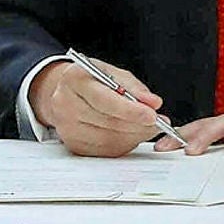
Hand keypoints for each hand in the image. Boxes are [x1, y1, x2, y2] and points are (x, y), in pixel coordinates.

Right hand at [29, 57, 170, 158]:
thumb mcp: (114, 73)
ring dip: (134, 135)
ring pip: (108, 139)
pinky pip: (104, 150)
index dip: (131, 111)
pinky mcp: (72, 144)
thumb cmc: (93, 80)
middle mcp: (65, 104)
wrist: (66, 92)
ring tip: (148, 127)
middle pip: (108, 122)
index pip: (105, 100)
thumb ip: (135, 88)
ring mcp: (66, 127)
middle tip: (158, 123)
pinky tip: (132, 134)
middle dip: (138, 125)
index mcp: (75, 79)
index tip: (152, 115)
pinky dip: (124, 144)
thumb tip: (153, 103)